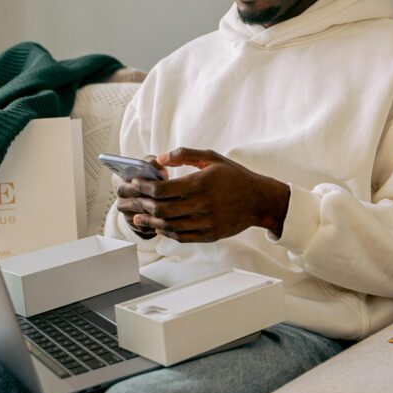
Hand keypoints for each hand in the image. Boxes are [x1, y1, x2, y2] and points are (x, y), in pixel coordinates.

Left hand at [115, 147, 289, 242]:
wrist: (259, 200)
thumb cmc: (235, 176)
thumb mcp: (212, 158)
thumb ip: (184, 155)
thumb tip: (160, 159)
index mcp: (200, 183)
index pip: (162, 189)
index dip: (144, 187)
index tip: (135, 183)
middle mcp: (202, 204)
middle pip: (162, 209)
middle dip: (143, 205)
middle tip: (132, 200)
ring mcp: (207, 222)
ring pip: (169, 226)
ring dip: (151, 221)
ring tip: (139, 216)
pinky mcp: (211, 235)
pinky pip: (182, 237)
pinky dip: (167, 233)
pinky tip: (159, 227)